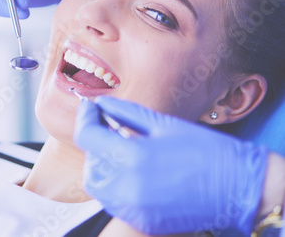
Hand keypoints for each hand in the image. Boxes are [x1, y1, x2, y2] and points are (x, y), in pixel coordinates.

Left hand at [74, 96, 268, 235]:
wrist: (239, 187)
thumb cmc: (205, 150)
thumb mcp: (163, 124)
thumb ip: (126, 112)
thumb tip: (101, 103)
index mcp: (133, 156)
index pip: (87, 136)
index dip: (85, 117)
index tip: (90, 106)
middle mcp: (128, 186)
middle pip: (90, 164)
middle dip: (94, 144)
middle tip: (108, 129)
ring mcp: (134, 208)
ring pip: (99, 187)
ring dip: (103, 166)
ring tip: (123, 151)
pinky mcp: (142, 221)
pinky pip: (115, 202)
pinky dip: (116, 185)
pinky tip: (134, 172)